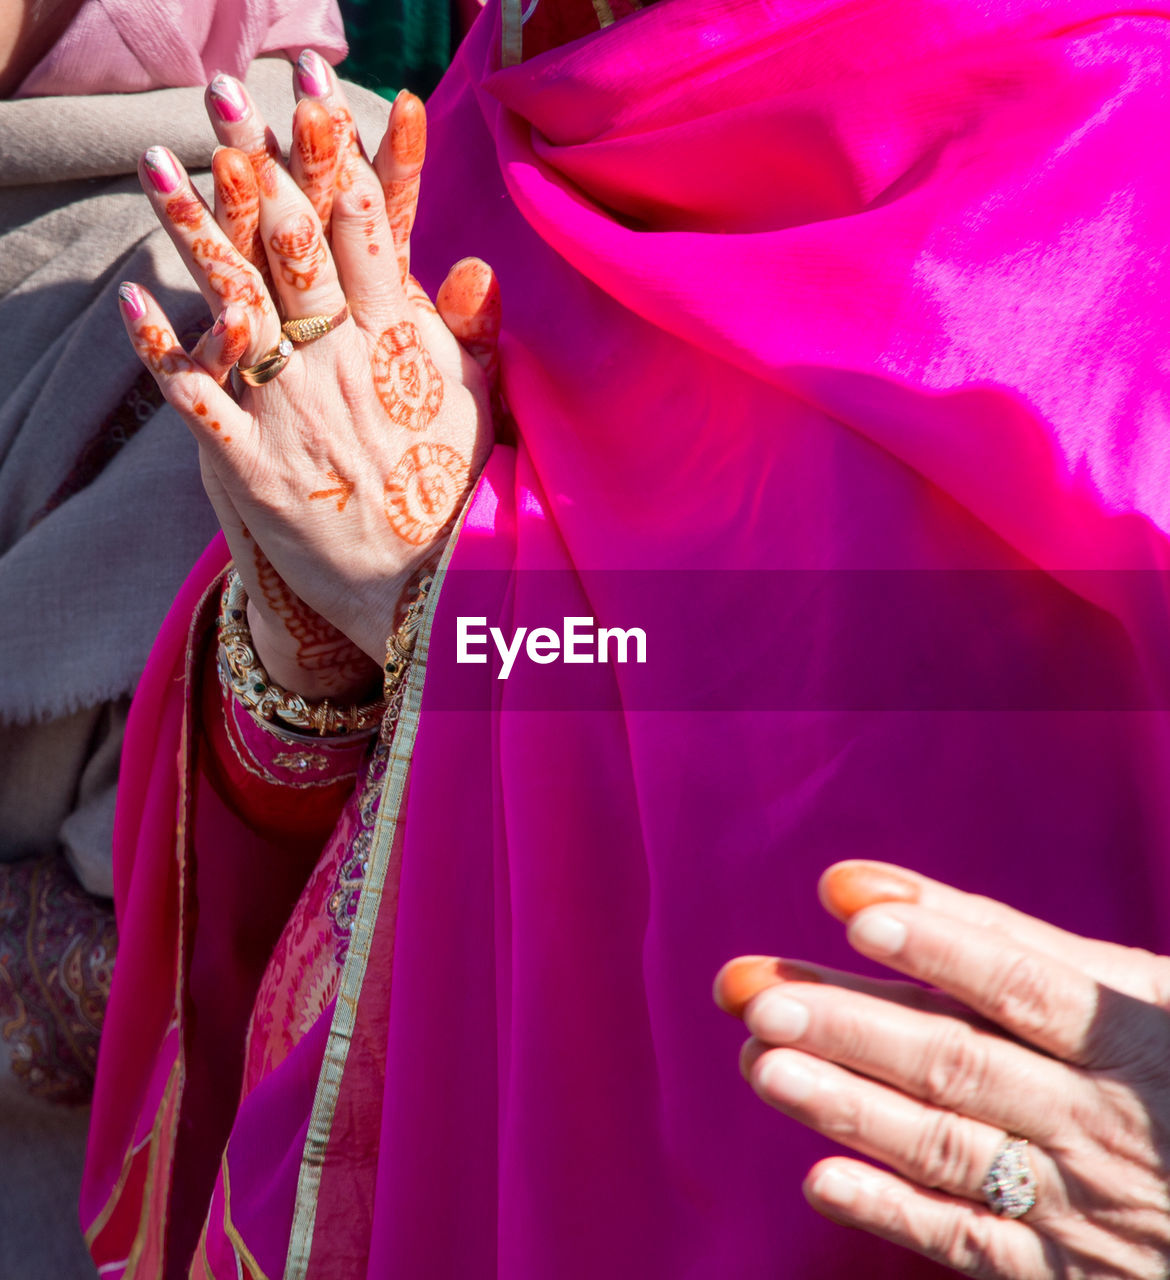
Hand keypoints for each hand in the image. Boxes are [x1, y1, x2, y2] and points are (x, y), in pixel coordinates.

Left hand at [117, 56, 499, 698]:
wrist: (427, 594)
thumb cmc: (460, 497)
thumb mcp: (483, 411)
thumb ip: (473, 336)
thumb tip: (472, 266)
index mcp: (403, 342)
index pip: (366, 228)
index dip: (338, 152)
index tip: (318, 90)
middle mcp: (344, 361)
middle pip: (293, 243)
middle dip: (261, 160)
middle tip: (228, 93)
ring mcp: (295, 410)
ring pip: (236, 300)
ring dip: (193, 227)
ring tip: (157, 161)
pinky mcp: (256, 466)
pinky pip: (201, 398)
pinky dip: (164, 349)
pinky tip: (133, 298)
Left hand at [714, 862, 1169, 1278]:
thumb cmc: (1161, 1060)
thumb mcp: (1127, 990)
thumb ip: (1001, 938)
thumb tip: (861, 886)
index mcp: (1123, 1035)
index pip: (1025, 986)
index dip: (942, 950)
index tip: (857, 914)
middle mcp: (1098, 1118)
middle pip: (962, 1065)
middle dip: (857, 1030)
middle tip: (761, 998)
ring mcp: (1078, 1200)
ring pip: (948, 1149)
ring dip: (850, 1108)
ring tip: (763, 1064)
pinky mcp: (1057, 1267)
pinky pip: (969, 1243)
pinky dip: (894, 1212)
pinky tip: (820, 1179)